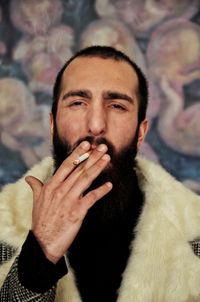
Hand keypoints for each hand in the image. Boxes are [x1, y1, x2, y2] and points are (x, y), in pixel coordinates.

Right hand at [25, 141, 111, 262]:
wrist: (43, 242)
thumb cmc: (41, 221)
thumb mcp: (36, 201)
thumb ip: (36, 187)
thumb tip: (29, 178)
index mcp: (52, 186)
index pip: (67, 165)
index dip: (77, 154)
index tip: (86, 144)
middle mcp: (60, 190)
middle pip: (79, 170)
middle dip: (92, 157)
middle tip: (102, 146)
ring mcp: (69, 200)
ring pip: (85, 180)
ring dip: (97, 168)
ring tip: (107, 159)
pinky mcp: (77, 212)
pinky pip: (91, 198)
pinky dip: (101, 191)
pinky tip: (109, 185)